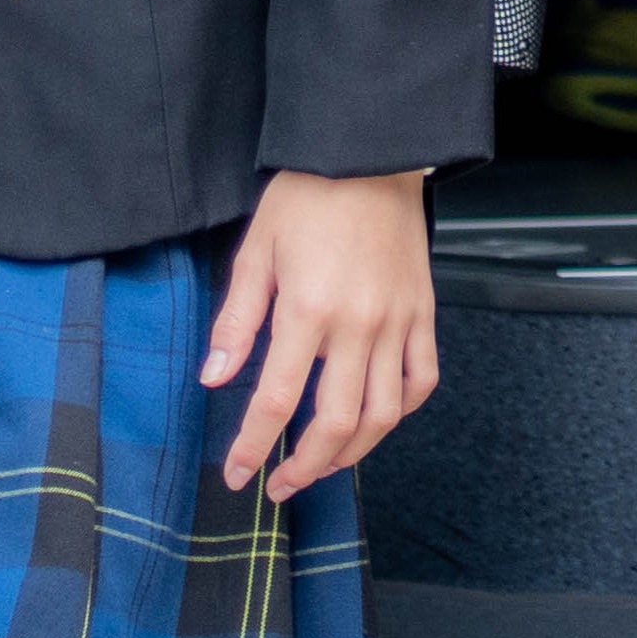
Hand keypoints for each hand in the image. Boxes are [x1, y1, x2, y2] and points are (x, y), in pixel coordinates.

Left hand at [201, 169, 436, 501]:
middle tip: (279, 486)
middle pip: (336, 423)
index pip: (276, 400)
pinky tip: (376, 419)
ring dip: (351, 454)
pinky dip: (401, 410)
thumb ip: (237, 320)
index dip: (253, 446)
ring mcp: (397, 321)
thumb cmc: (308, 195)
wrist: (372, 151)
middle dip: (304, 467)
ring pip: (384, 414)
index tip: (237, 474)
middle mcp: (358, 324)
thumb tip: (213, 379)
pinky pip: (422, 379)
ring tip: (324, 466)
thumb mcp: (257, 249)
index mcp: (308, 309)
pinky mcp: (423, 311)